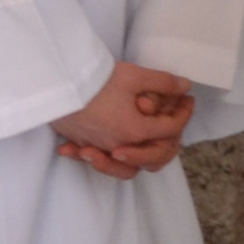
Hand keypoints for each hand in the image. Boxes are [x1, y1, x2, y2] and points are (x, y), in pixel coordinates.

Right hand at [53, 62, 196, 177]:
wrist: (57, 83)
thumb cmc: (96, 79)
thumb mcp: (134, 75)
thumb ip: (163, 82)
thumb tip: (185, 86)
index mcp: (135, 131)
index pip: (169, 129)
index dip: (183, 113)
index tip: (187, 100)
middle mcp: (118, 145)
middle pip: (152, 157)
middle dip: (166, 140)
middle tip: (170, 123)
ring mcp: (98, 147)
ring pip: (124, 168)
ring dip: (135, 158)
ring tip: (140, 146)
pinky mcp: (80, 143)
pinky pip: (95, 159)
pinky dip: (98, 157)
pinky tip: (94, 150)